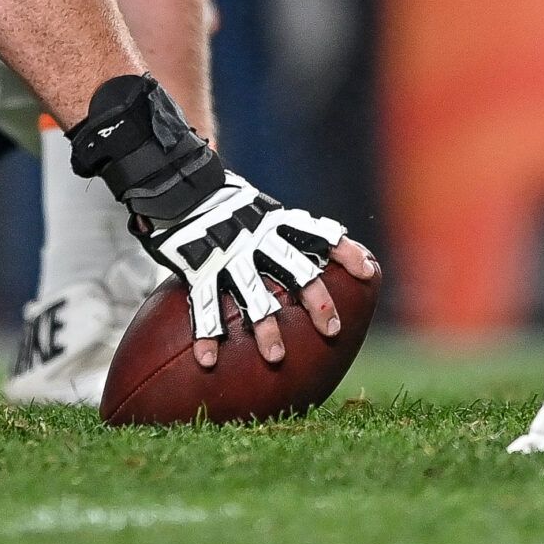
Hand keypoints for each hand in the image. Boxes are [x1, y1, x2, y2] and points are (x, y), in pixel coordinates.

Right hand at [136, 171, 355, 367]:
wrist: (175, 184)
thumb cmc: (220, 202)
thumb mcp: (256, 208)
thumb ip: (279, 230)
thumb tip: (317, 247)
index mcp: (273, 222)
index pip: (317, 234)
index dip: (344, 252)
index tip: (368, 272)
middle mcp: (256, 237)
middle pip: (295, 270)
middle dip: (317, 301)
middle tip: (332, 331)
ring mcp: (227, 252)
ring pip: (253, 294)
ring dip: (266, 327)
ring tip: (277, 357)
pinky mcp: (197, 266)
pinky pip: (204, 305)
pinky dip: (206, 334)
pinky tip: (208, 360)